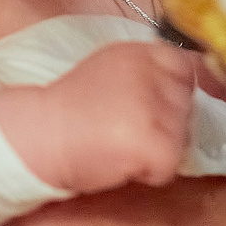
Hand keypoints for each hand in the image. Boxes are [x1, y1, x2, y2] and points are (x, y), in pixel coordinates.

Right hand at [0, 42, 198, 192]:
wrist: (37, 136)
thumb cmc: (71, 110)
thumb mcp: (111, 70)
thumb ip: (147, 72)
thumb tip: (184, 88)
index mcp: (142, 52)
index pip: (185, 67)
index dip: (172, 93)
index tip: (149, 108)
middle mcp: (152, 73)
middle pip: (187, 105)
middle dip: (167, 124)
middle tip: (126, 130)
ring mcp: (154, 106)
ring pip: (183, 137)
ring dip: (158, 149)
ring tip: (120, 146)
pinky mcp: (153, 141)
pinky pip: (170, 165)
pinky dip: (151, 173)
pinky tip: (122, 163)